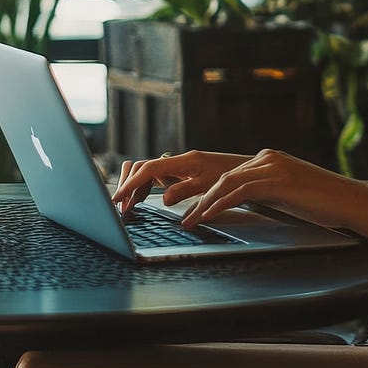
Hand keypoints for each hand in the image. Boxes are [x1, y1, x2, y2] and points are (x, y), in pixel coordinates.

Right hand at [111, 150, 248, 213]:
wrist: (249, 169)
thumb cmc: (234, 177)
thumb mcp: (210, 186)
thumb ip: (185, 191)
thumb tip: (164, 199)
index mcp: (184, 161)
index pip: (148, 169)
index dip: (130, 184)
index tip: (118, 199)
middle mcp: (178, 160)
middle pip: (142, 167)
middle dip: (128, 185)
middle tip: (123, 207)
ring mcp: (179, 165)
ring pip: (146, 171)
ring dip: (135, 186)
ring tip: (130, 206)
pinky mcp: (181, 171)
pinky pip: (156, 176)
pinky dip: (145, 187)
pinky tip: (143, 199)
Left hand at [180, 149, 365, 230]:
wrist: (351, 201)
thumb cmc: (324, 202)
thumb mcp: (289, 193)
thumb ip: (267, 192)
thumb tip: (245, 204)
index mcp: (269, 159)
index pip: (229, 174)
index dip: (207, 191)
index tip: (192, 208)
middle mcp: (268, 158)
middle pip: (222, 176)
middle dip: (198, 197)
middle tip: (182, 217)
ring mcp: (273, 167)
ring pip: (227, 183)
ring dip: (204, 203)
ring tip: (189, 221)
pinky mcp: (278, 181)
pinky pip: (240, 192)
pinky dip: (221, 204)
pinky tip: (209, 216)